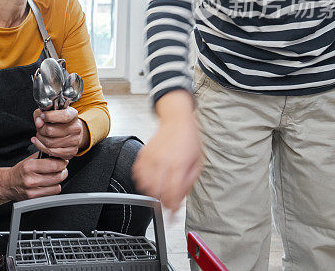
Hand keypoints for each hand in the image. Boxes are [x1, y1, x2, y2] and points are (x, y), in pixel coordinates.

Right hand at [0, 152, 67, 201]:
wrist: (8, 184)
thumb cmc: (19, 171)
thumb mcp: (29, 160)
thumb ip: (43, 156)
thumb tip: (57, 154)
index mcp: (29, 167)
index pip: (53, 165)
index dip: (62, 162)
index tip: (63, 161)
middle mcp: (30, 179)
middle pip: (57, 176)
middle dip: (63, 171)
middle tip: (62, 168)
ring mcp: (32, 191)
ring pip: (57, 187)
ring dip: (58, 181)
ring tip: (54, 176)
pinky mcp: (34, 199)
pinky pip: (52, 194)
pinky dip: (53, 188)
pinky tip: (49, 184)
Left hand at [31, 107, 87, 159]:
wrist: (70, 131)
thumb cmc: (58, 120)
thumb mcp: (48, 112)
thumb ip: (40, 114)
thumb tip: (39, 122)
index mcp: (73, 114)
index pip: (64, 116)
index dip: (49, 116)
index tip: (42, 116)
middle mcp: (76, 128)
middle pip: (51, 131)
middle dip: (41, 130)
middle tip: (39, 128)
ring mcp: (75, 141)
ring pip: (50, 143)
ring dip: (40, 139)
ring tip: (41, 135)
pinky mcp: (72, 151)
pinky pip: (52, 152)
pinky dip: (42, 147)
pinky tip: (39, 142)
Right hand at [131, 90, 201, 211]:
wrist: (176, 119)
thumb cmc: (189, 139)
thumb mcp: (197, 163)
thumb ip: (188, 183)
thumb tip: (179, 199)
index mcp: (178, 165)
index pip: (171, 194)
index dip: (171, 209)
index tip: (173, 215)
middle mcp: (162, 162)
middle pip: (156, 191)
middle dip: (161, 203)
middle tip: (166, 206)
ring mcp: (150, 157)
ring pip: (144, 184)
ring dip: (150, 193)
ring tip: (158, 194)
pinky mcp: (142, 154)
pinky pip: (137, 173)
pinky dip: (141, 181)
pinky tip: (149, 182)